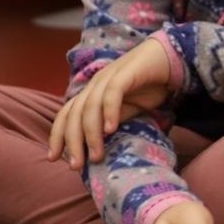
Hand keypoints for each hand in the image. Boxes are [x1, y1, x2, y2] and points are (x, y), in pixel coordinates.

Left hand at [47, 37, 173, 167]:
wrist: (170, 58)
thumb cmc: (149, 84)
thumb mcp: (129, 108)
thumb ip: (112, 120)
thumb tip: (98, 143)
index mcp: (92, 92)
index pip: (67, 114)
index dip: (58, 135)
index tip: (53, 158)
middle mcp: (95, 84)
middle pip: (74, 114)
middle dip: (72, 142)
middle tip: (75, 166)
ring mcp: (109, 76)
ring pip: (91, 107)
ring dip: (91, 134)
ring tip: (96, 156)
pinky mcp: (126, 73)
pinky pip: (113, 93)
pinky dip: (109, 112)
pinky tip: (111, 130)